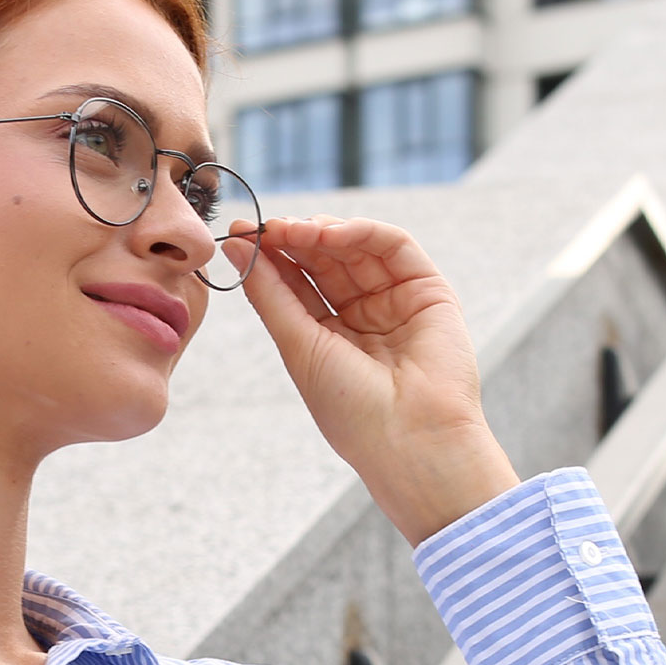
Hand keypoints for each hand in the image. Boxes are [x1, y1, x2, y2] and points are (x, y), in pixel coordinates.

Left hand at [222, 215, 519, 546]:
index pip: (298, 282)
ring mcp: (397, 301)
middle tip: (265, 225)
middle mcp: (364, 315)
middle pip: (325, 260)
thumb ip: (270, 293)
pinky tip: (331, 234)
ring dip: (323, 232)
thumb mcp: (298, 346)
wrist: (410, 439)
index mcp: (331, 336)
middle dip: (293, 238)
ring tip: (293, 230)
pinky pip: (394, 247)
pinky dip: (362, 231)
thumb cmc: (352, 409)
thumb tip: (237, 247)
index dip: (270, 255)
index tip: (239, 232)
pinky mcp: (429, 291)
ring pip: (357, 247)